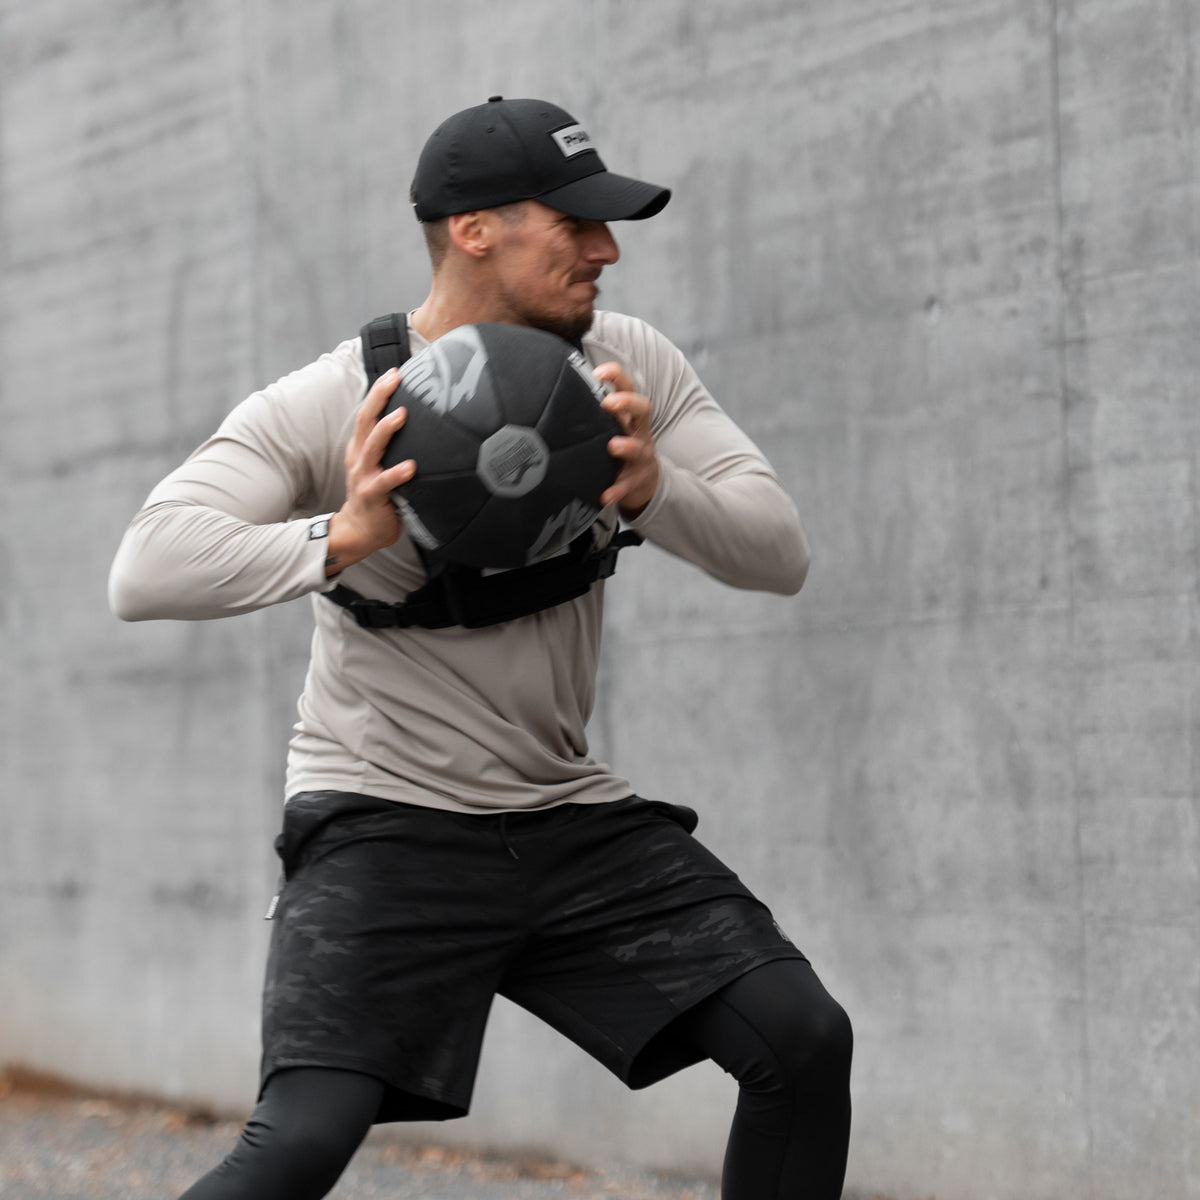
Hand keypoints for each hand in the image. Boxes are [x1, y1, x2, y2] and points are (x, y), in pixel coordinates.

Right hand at [325, 369, 415, 575]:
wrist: (359, 530)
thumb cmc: (377, 496)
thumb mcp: (380, 467)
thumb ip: (394, 449)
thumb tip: (425, 429)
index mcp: (361, 448)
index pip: (368, 413)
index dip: (379, 391)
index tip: (395, 372)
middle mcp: (360, 457)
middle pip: (366, 421)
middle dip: (379, 397)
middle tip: (395, 379)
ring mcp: (364, 476)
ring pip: (372, 447)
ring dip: (386, 429)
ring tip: (401, 415)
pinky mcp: (372, 495)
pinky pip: (384, 482)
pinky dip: (397, 473)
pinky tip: (411, 466)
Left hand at [595, 363, 658, 517]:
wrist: (642, 481)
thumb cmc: (618, 445)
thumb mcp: (610, 426)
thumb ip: (590, 413)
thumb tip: (553, 394)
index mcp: (628, 414)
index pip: (627, 387)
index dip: (616, 376)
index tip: (598, 372)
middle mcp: (638, 431)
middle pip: (642, 409)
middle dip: (627, 403)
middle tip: (609, 403)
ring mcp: (642, 456)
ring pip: (639, 448)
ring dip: (627, 446)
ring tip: (613, 446)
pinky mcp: (638, 479)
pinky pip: (628, 485)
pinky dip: (617, 490)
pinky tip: (605, 496)